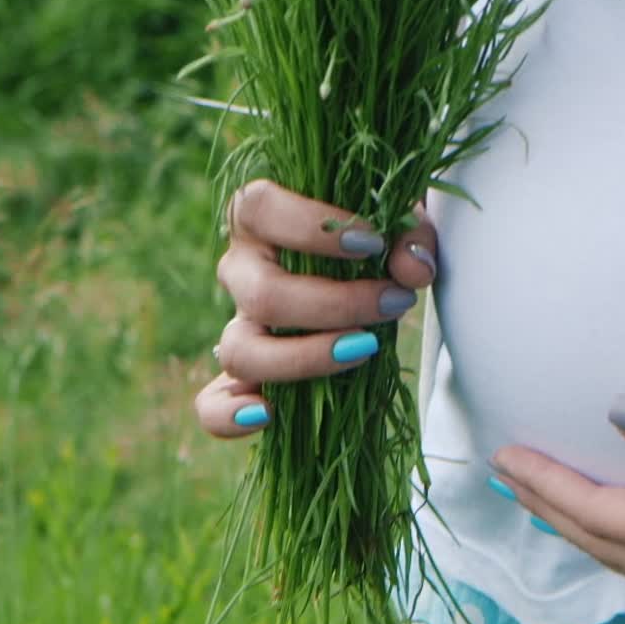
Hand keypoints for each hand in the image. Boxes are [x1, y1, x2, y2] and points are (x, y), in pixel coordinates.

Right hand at [193, 179, 437, 438]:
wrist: (368, 270)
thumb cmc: (374, 232)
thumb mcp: (397, 221)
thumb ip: (410, 236)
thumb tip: (414, 269)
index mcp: (261, 215)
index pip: (260, 208)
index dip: (312, 226)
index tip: (372, 242)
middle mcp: (241, 268)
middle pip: (262, 294)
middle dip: (335, 305)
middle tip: (394, 302)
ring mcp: (237, 321)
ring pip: (240, 350)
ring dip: (305, 357)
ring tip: (366, 347)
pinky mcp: (241, 372)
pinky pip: (211, 403)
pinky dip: (228, 414)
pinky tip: (268, 414)